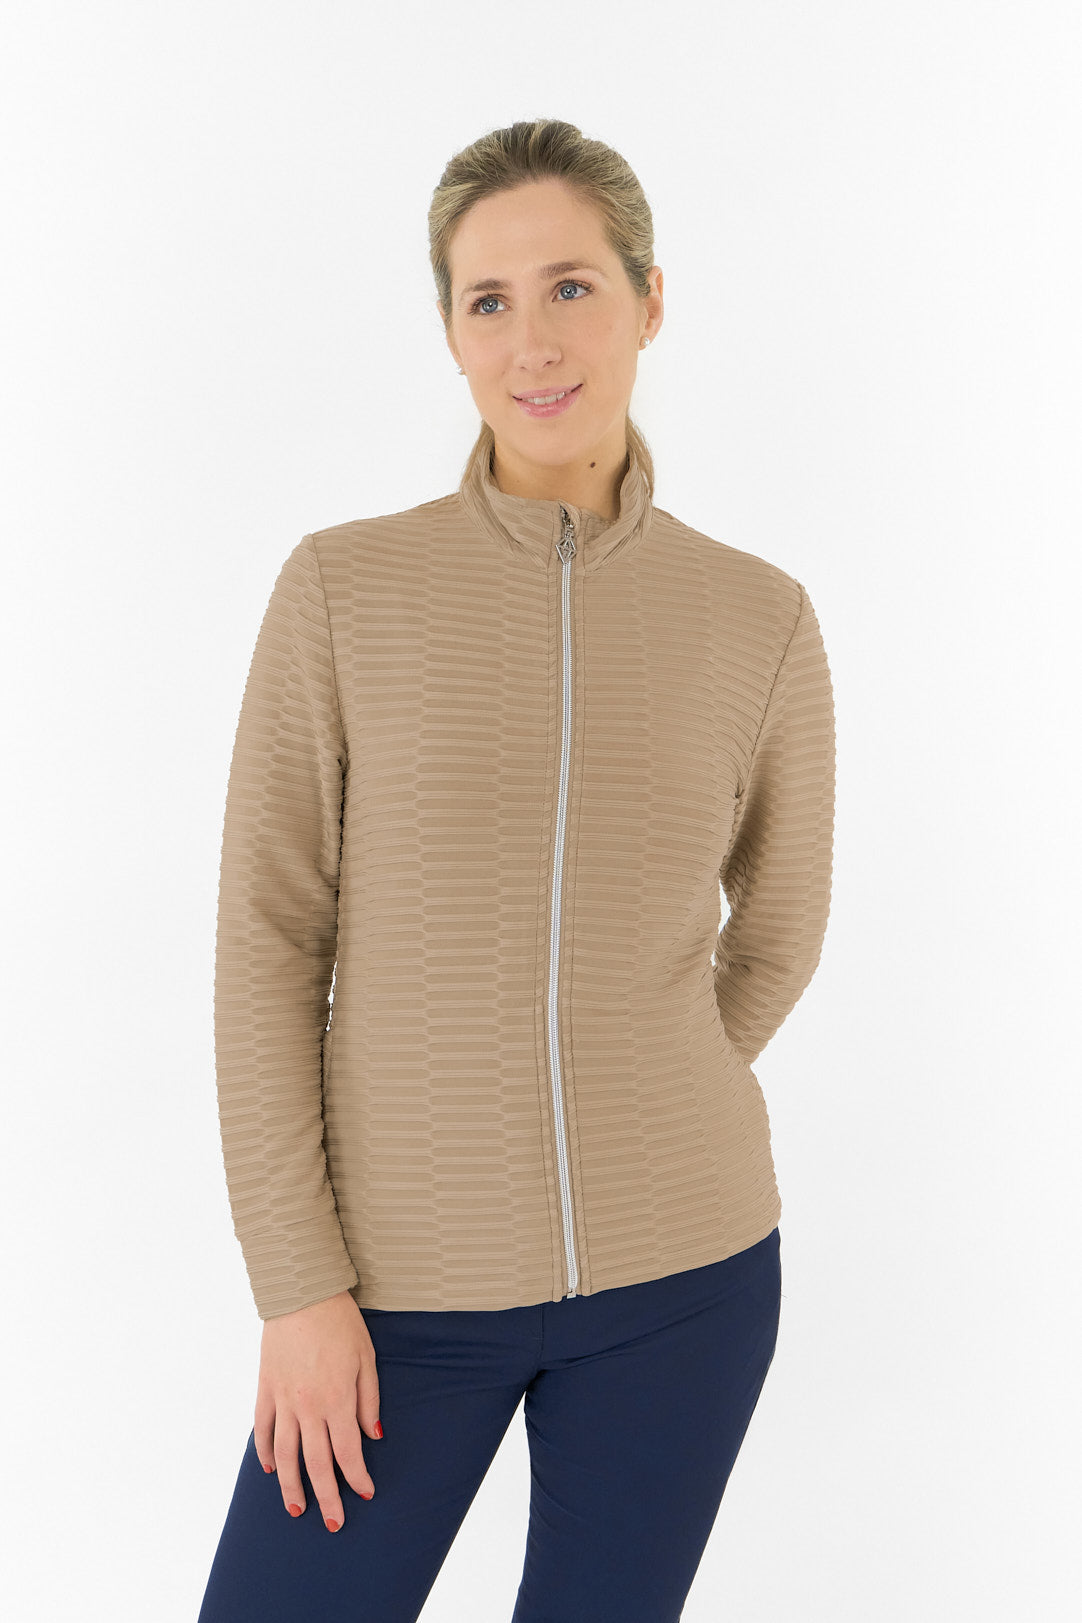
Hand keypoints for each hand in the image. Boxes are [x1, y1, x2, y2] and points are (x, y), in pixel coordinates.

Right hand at [254, 1288, 381, 1532]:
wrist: (301, 1294)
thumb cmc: (339, 1322)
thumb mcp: (366, 1358)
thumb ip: (368, 1399)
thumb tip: (374, 1436)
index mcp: (336, 1399)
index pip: (347, 1452)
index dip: (356, 1478)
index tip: (365, 1494)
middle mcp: (307, 1406)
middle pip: (315, 1463)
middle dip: (326, 1496)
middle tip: (333, 1523)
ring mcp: (282, 1399)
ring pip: (284, 1454)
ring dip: (290, 1485)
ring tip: (297, 1509)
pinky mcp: (265, 1388)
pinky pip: (262, 1428)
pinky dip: (265, 1451)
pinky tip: (270, 1468)